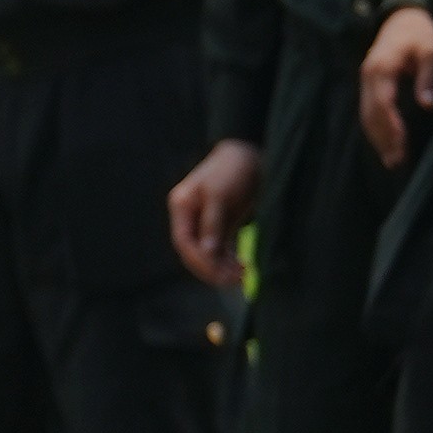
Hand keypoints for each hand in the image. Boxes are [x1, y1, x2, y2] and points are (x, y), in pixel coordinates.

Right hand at [174, 138, 263, 286]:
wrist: (250, 152)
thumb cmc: (232, 169)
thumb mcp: (220, 195)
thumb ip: (212, 224)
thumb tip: (206, 253)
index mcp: (182, 206)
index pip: (184, 240)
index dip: (198, 259)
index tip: (217, 273)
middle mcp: (190, 216)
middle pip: (193, 250)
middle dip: (210, 267)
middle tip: (233, 280)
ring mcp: (205, 220)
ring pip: (208, 251)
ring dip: (222, 266)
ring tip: (242, 275)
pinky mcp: (222, 223)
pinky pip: (221, 247)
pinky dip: (229, 258)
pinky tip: (241, 267)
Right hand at [372, 9, 432, 172]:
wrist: (403, 17)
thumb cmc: (421, 33)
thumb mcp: (432, 51)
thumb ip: (428, 77)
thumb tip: (428, 105)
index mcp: (381, 68)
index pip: (382, 104)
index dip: (391, 127)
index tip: (402, 145)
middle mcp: (367, 75)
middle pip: (369, 113)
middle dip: (383, 139)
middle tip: (396, 162)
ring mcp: (365, 79)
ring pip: (365, 114)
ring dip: (377, 138)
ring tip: (392, 159)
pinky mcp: (368, 83)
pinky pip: (366, 109)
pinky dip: (375, 127)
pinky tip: (385, 142)